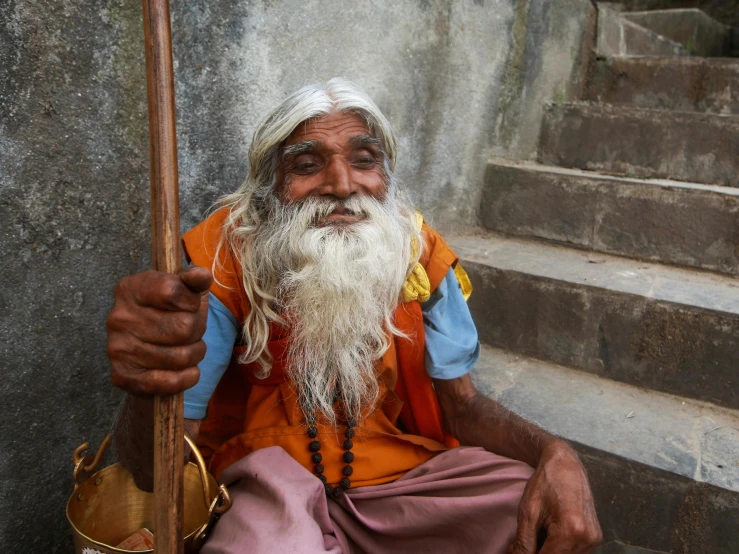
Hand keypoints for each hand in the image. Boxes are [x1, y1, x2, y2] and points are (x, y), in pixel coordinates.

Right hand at [106, 267, 212, 395]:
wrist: (148, 353)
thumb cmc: (170, 315)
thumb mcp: (185, 291)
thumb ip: (195, 279)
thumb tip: (201, 275)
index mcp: (130, 288)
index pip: (173, 291)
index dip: (191, 301)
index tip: (188, 305)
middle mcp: (118, 317)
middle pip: (184, 326)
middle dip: (197, 331)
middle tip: (190, 331)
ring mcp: (118, 348)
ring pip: (182, 356)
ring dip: (195, 354)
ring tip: (187, 348)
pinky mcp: (124, 376)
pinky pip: (171, 381)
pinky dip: (188, 377)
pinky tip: (185, 370)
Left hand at [509, 439, 601, 553]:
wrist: (565, 464)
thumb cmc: (545, 483)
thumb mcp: (528, 512)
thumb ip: (524, 542)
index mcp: (571, 530)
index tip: (516, 549)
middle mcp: (587, 537)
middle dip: (539, 553)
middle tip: (524, 541)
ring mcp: (594, 538)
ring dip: (551, 551)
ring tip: (539, 533)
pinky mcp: (595, 537)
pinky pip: (575, 552)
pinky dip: (560, 548)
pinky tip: (551, 534)